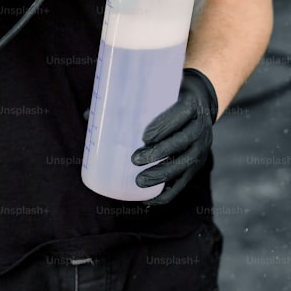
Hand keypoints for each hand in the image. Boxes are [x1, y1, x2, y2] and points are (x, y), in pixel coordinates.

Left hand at [132, 68, 218, 204]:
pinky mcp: (198, 164)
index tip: (144, 136)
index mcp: (192, 104)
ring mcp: (202, 147)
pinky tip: (150, 199)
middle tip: (135, 159)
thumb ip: (128, 100)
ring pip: (185, 163)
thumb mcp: (158, 91)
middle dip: (160, 152)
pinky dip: (168, 193)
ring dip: (163, 174)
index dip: (165, 125)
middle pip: (183, 141)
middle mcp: (201, 126)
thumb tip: (89, 115)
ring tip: (139, 181)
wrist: (200, 102)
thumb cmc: (169, 96)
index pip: (182, 114)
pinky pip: (184, 181)